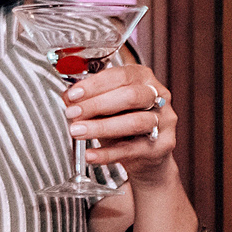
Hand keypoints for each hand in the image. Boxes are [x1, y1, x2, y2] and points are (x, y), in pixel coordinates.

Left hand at [66, 62, 178, 184]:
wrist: (146, 156)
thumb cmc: (124, 123)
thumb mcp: (108, 107)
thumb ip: (92, 100)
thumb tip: (68, 98)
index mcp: (144, 78)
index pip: (121, 76)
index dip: (95, 85)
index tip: (73, 94)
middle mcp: (159, 97)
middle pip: (131, 96)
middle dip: (97, 104)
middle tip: (72, 113)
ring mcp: (164, 122)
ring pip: (134, 122)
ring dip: (101, 127)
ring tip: (77, 132)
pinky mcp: (162, 146)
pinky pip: (131, 150)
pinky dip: (107, 153)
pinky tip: (90, 154)